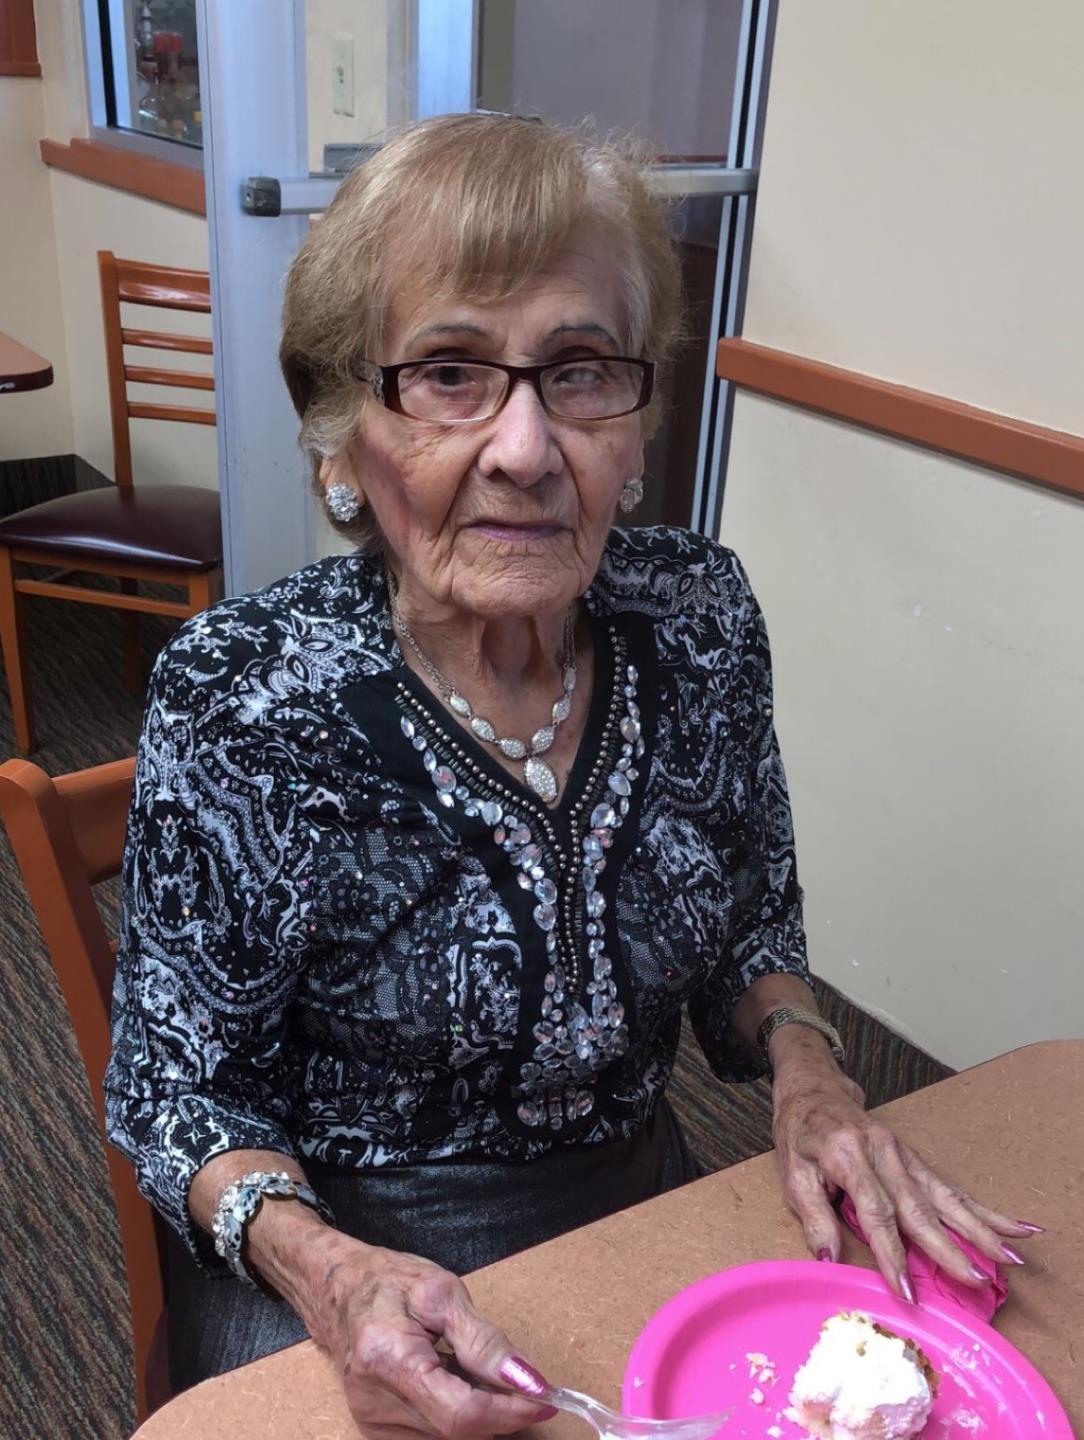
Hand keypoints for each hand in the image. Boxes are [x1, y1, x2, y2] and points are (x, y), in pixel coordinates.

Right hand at [297, 1230, 552, 1438]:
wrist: (338, 1289)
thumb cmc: (389, 1281)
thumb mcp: (442, 1293)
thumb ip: (484, 1340)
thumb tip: (526, 1379)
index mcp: (389, 1361)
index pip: (461, 1414)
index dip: (509, 1412)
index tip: (544, 1397)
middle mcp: (375, 1404)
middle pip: (458, 1431)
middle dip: (500, 1409)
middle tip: (521, 1377)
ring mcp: (373, 1423)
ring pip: (449, 1436)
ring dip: (480, 1411)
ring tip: (477, 1367)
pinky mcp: (377, 1431)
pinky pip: (434, 1433)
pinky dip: (458, 1411)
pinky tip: (455, 1380)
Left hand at [770, 1047, 1041, 1300]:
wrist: (814, 1090)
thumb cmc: (800, 1134)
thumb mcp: (792, 1172)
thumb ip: (813, 1215)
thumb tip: (829, 1259)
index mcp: (848, 1154)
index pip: (876, 1211)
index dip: (892, 1253)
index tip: (907, 1290)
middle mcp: (883, 1152)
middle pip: (920, 1207)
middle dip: (949, 1248)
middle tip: (975, 1281)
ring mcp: (904, 1154)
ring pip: (945, 1197)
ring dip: (979, 1229)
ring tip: (1009, 1258)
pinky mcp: (914, 1159)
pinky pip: (950, 1187)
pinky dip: (981, 1209)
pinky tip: (1012, 1226)